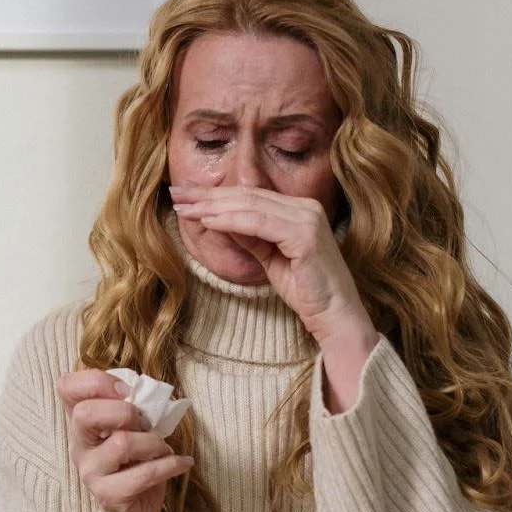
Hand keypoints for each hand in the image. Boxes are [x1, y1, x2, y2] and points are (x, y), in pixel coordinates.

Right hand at [55, 369, 193, 511]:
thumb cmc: (135, 465)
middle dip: (124, 411)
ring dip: (153, 442)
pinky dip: (170, 464)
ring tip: (163, 449)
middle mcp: (80, 445)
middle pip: (85, 413)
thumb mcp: (134, 431)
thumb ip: (133, 408)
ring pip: (121, 444)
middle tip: (144, 423)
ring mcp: (91, 472)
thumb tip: (148, 391)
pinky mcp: (109, 494)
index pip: (66, 387)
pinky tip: (182, 463)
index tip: (126, 392)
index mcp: (82, 423)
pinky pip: (143, 474)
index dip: (96, 381)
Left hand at [171, 184, 379, 412]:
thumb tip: (219, 219)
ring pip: (250, 205)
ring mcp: (307, 219)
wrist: (335, 317)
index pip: (250, 196)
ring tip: (184, 208)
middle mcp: (305, 207)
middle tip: (176, 193)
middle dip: (208, 195)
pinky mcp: (305, 236)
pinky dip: (231, 221)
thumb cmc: (306, 292)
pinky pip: (259, 223)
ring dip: (212, 206)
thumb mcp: (270, 259)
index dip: (215, 194)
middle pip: (247, 195)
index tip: (185, 195)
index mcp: (299, 210)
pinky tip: (208, 222)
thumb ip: (250, 237)